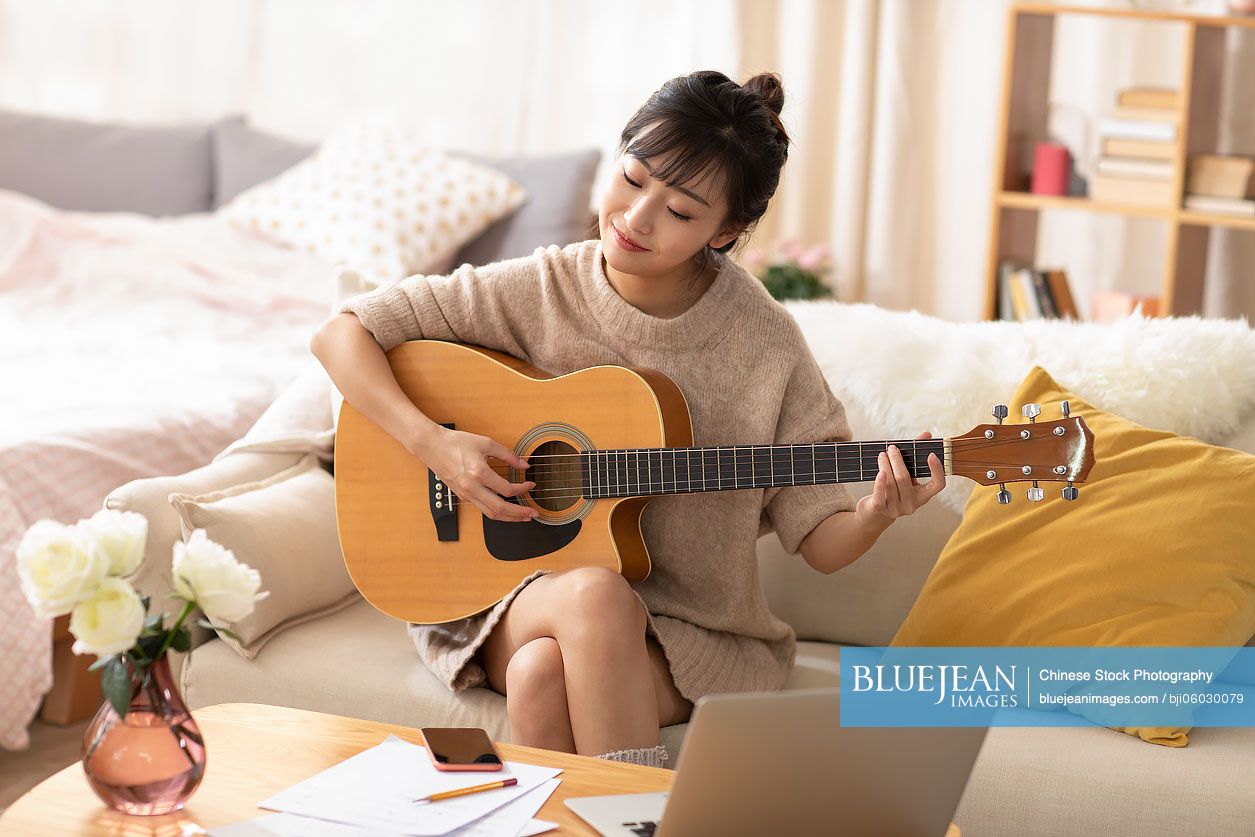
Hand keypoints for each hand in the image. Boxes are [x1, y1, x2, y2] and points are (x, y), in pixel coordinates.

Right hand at [417, 427, 537, 522]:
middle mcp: (472, 487)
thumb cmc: (456, 443)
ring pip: (491, 514)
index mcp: (478, 473)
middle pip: (500, 508)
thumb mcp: (486, 443)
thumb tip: (524, 465)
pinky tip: (506, 510)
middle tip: (533, 514)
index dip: (522, 489)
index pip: (506, 489)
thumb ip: (508, 455)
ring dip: (509, 518)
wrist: (433, 447)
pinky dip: (497, 513)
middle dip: (519, 513)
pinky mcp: (463, 496)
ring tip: (523, 517)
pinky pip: (483, 509)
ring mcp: (466, 494)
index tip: (531, 485)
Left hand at [854, 431, 945, 529]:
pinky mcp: (880, 510)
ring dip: (886, 465)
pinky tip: (880, 471)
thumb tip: (927, 434)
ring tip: (882, 455)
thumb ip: (915, 455)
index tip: (931, 454)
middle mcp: (912, 505)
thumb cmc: (894, 489)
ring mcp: (896, 509)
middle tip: (892, 448)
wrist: (874, 513)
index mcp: (923, 496)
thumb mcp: (906, 476)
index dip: (937, 470)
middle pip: (904, 479)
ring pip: (891, 483)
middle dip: (897, 460)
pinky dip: (879, 481)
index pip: (938, 485)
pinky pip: (880, 493)